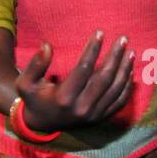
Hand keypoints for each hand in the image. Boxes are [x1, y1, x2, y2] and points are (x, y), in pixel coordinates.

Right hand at [15, 32, 133, 133]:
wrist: (42, 124)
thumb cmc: (34, 98)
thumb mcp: (25, 83)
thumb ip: (35, 65)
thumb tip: (47, 46)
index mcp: (64, 97)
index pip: (84, 69)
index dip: (93, 49)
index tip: (100, 33)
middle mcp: (82, 107)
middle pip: (104, 78)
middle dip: (115, 56)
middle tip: (123, 39)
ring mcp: (94, 115)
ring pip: (115, 89)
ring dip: (125, 69)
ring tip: (130, 52)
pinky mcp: (100, 118)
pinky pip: (119, 102)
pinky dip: (127, 87)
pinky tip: (130, 71)